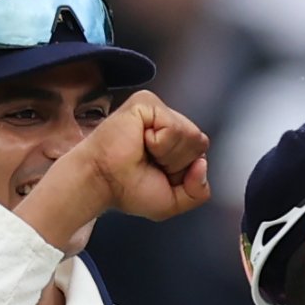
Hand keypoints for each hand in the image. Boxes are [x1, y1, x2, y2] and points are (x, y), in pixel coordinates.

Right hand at [17, 91, 211, 246]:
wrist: (101, 183)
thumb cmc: (128, 190)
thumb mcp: (174, 201)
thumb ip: (199, 191)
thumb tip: (203, 163)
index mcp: (174, 140)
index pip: (201, 153)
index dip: (183, 172)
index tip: (157, 174)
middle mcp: (167, 121)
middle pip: (199, 142)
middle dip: (178, 163)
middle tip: (149, 164)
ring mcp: (157, 110)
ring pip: (190, 135)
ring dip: (168, 155)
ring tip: (143, 153)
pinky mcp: (146, 102)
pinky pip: (173, 127)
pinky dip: (159, 144)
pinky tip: (140, 142)